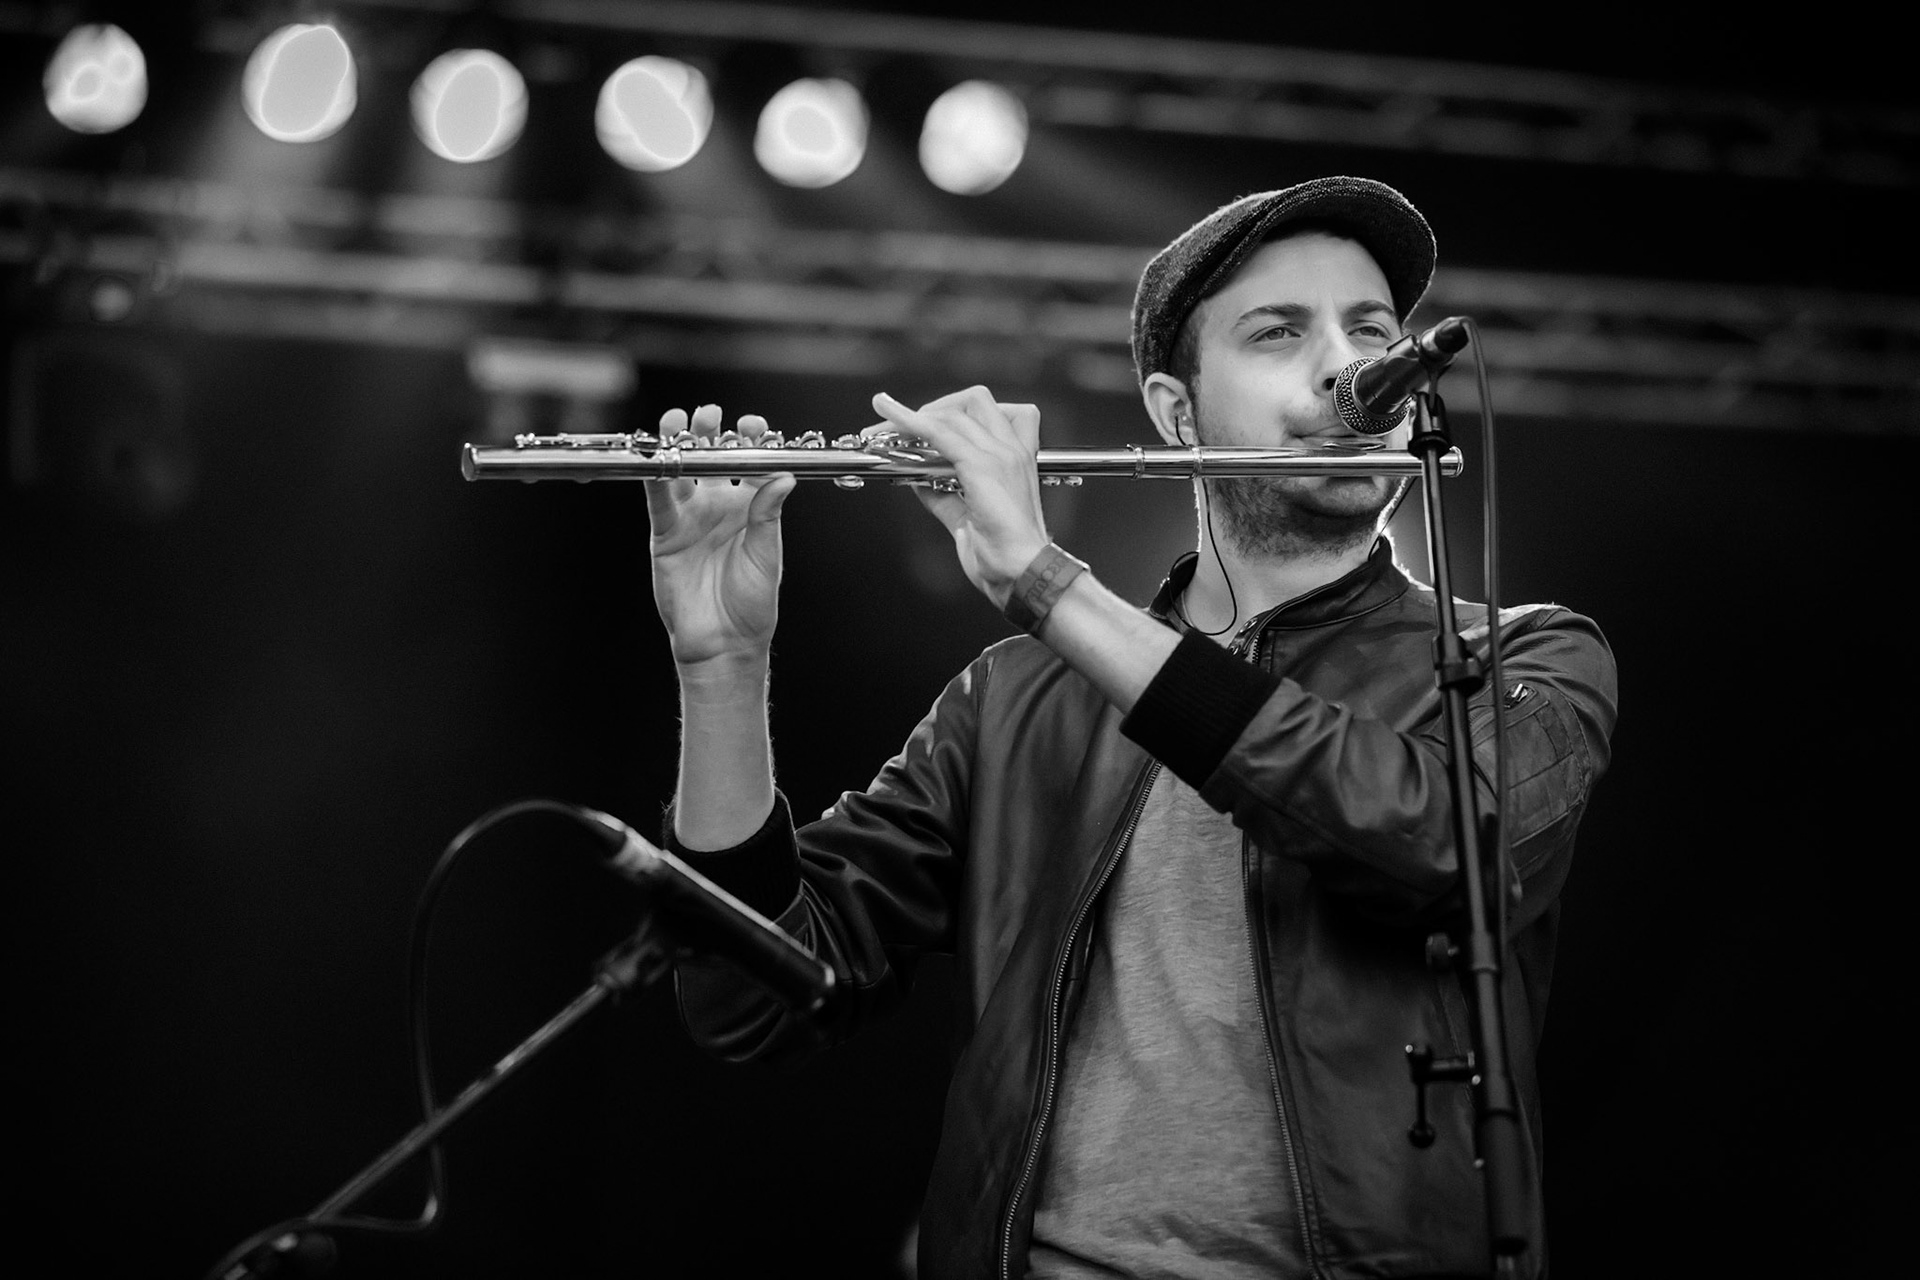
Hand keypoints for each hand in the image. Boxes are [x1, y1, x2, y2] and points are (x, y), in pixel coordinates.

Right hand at [643, 404, 795, 669]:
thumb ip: (767, 515)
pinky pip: (658, 500)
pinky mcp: (666, 533)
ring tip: (677, 422)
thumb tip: (784, 477)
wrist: (724, 641)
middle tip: (708, 415)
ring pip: (681, 471)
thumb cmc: (753, 604)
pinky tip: (654, 457)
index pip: (749, 463)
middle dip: (709, 431)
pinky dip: (655, 477)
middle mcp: (720, 506)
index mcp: (752, 508)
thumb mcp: (766, 556)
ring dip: (677, 444)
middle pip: (711, 457)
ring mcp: (691, 517)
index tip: (751, 426)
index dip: (749, 440)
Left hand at [872, 386, 1051, 608]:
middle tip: (901, 430)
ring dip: (912, 419)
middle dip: (934, 408)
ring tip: (883, 431)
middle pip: (973, 401)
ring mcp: (1000, 454)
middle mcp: (1012, 449)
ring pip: (951, 414)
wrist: (1022, 573)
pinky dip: (909, 422)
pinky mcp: (983, 466)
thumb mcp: (967, 518)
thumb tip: (918, 481)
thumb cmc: (1002, 555)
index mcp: (1016, 459)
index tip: (922, 427)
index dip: (952, 413)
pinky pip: (939, 432)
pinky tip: (888, 413)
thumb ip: (944, 495)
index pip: (987, 414)